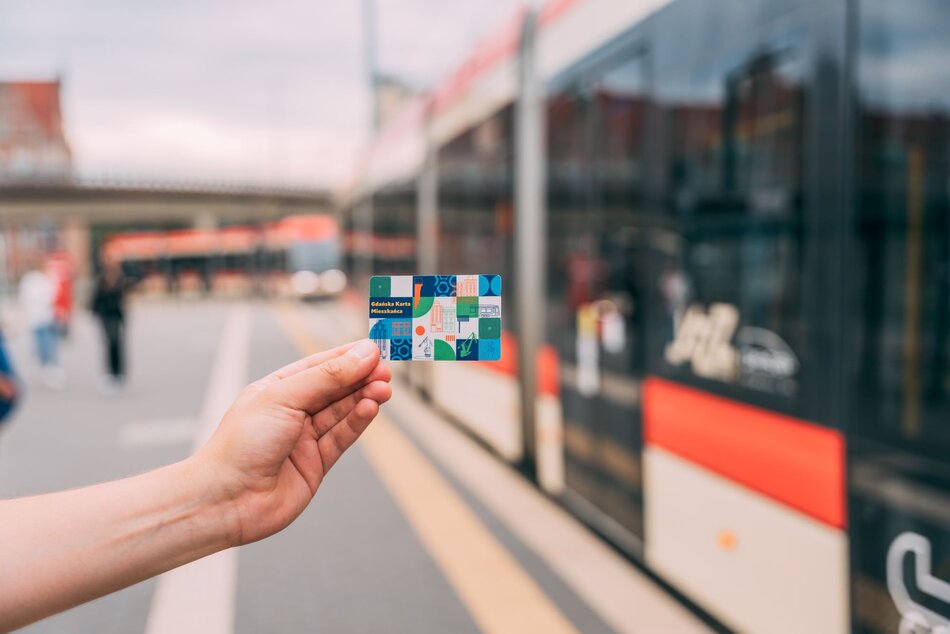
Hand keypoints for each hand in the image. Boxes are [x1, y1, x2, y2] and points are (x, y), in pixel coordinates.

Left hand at [194, 339, 390, 545]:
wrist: (226, 499)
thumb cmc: (242, 443)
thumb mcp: (284, 398)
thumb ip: (327, 377)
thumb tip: (363, 354)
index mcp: (276, 390)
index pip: (318, 366)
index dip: (347, 357)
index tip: (374, 347)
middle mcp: (291, 413)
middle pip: (334, 389)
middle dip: (360, 378)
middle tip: (386, 369)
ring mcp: (304, 440)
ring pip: (341, 413)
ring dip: (363, 398)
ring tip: (384, 388)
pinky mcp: (316, 465)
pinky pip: (342, 437)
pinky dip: (358, 422)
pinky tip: (371, 407)